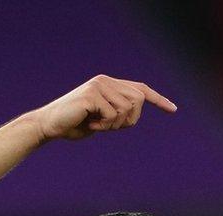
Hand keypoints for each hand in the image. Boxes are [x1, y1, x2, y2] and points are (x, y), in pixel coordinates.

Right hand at [31, 75, 176, 140]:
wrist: (49, 125)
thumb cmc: (74, 124)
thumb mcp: (101, 119)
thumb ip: (117, 113)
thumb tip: (134, 112)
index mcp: (109, 84)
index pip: (140, 89)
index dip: (158, 99)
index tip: (173, 110)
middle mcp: (106, 80)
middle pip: (138, 101)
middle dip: (128, 120)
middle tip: (108, 127)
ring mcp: (99, 86)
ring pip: (126, 109)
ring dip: (114, 125)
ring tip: (96, 124)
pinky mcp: (92, 94)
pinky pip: (112, 114)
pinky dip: (103, 125)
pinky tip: (89, 124)